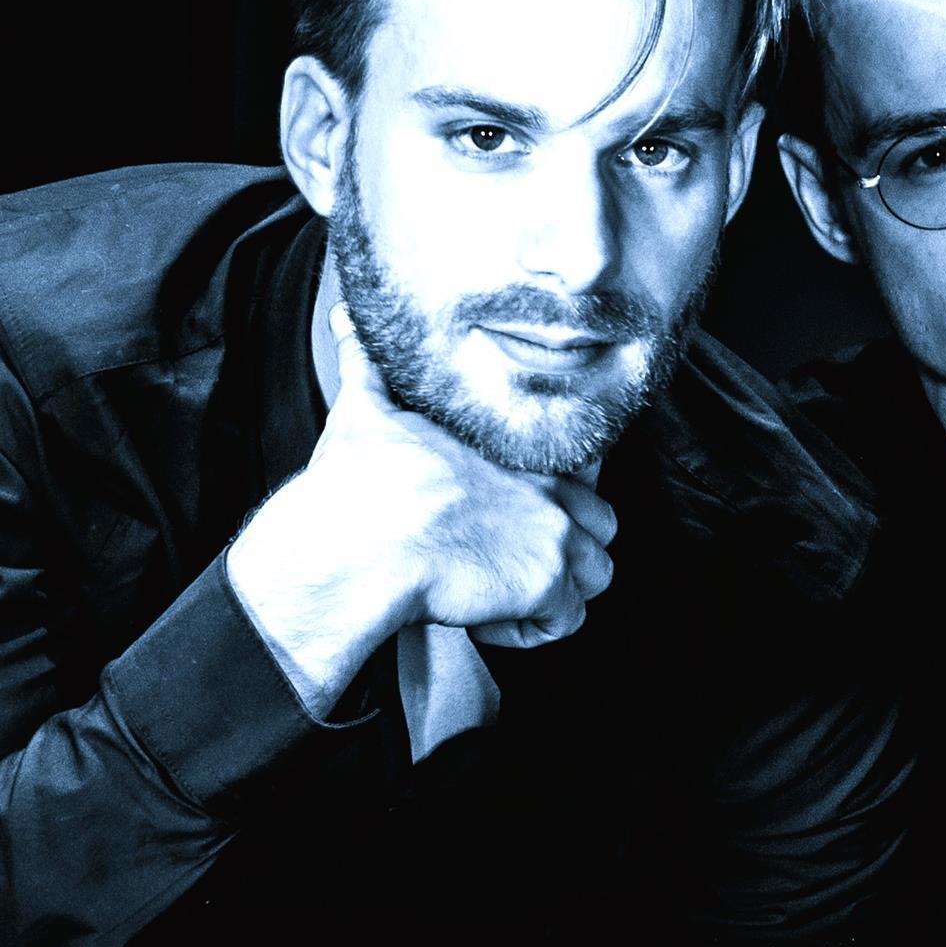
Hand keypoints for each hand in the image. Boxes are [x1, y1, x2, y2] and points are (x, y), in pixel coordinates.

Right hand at [225, 306, 618, 713]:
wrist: (354, 542)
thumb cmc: (357, 487)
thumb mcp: (367, 409)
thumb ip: (366, 363)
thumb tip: (344, 317)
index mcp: (514, 448)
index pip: (585, 469)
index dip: (558, 502)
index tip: (522, 519)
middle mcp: (547, 485)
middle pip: (601, 523)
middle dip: (567, 549)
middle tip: (511, 563)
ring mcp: (554, 532)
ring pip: (596, 574)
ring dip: (555, 594)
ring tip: (501, 592)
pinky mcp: (547, 581)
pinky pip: (567, 619)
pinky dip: (532, 628)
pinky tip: (489, 619)